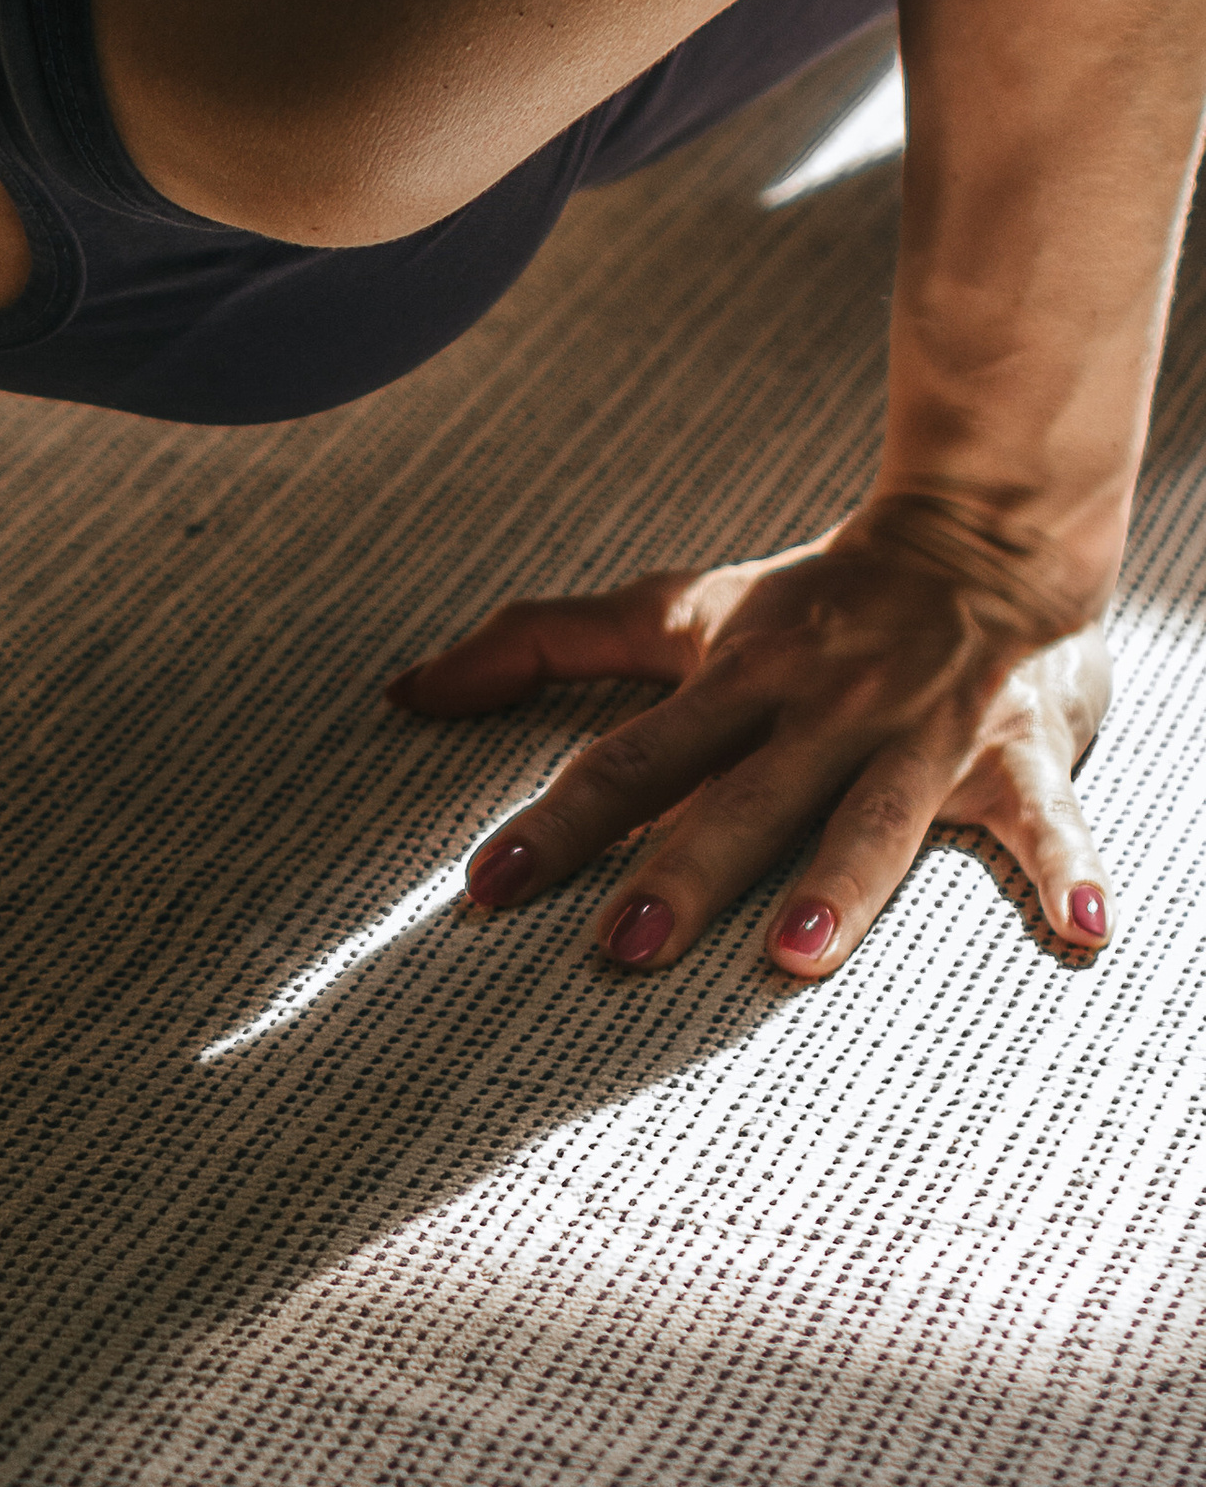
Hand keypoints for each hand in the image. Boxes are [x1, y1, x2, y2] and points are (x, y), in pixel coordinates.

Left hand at [390, 503, 1115, 979]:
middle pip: (740, 796)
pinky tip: (1083, 936)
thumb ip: (541, 644)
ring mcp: (920, 732)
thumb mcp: (676, 610)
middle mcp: (819, 711)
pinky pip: (1049, 818)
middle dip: (682, 869)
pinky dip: (1071, 871)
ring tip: (796, 955)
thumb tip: (403, 691)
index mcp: (736, 683)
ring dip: (840, 882)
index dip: (555, 819)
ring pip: (875, 812)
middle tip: (621, 947)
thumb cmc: (811, 597)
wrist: (985, 531)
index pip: (628, 757)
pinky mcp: (1021, 751)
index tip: (486, 887)